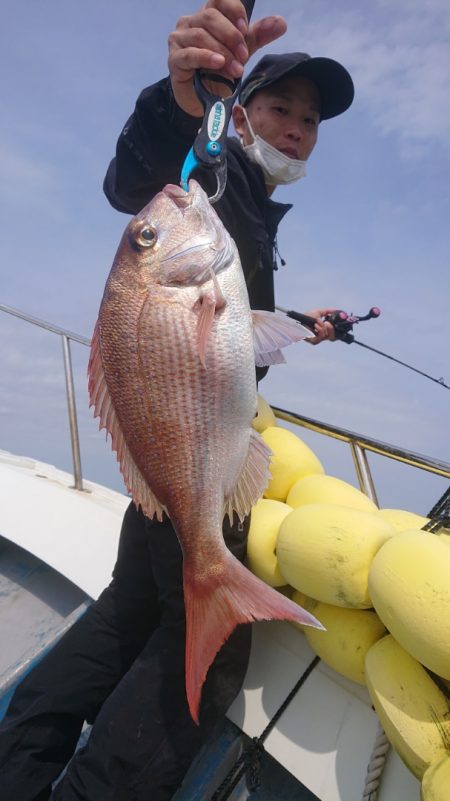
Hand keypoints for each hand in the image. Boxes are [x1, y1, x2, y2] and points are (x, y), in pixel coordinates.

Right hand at [168, 0, 286, 116]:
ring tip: (235, 69)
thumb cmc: (219, 73)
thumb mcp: (240, 53)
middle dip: (231, 36)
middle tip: (244, 56)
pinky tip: (218, 64)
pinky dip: (206, 58)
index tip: (246, 29)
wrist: (202, 100)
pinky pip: (189, 54)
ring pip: (201, 35)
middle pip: (210, 16)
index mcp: (207, 16)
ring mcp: (179, 39)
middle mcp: (190, 22)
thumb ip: (257, 37)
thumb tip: (281, 23)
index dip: (233, 10)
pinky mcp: (174, 59)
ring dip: (222, 52)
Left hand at [304, 308, 336, 344]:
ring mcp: (318, 339)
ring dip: (324, 326)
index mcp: (325, 331)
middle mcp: (322, 336)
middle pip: (334, 337)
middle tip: (327, 322)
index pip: (335, 335)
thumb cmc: (306, 317)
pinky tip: (315, 325)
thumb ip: (328, 311)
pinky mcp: (314, 341)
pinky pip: (321, 337)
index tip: (339, 324)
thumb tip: (336, 310)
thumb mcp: (319, 312)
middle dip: (332, 328)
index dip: (339, 332)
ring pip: (328, 336)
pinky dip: (320, 329)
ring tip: (317, 322)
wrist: (298, 321)